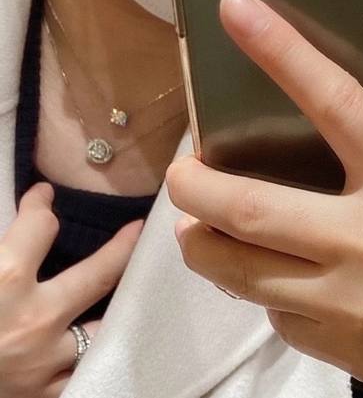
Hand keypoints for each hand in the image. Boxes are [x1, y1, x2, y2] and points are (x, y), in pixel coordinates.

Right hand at [0, 183, 142, 397]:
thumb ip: (1, 248)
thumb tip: (28, 206)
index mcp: (2, 282)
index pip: (38, 228)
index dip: (41, 207)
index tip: (44, 197)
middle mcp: (32, 321)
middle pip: (98, 274)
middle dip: (122, 248)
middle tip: (136, 231)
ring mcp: (43, 363)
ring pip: (103, 328)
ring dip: (117, 309)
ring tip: (132, 289)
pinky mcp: (41, 396)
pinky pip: (83, 372)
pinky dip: (93, 357)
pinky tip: (103, 341)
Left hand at [167, 0, 362, 397]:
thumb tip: (329, 136)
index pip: (335, 102)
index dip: (281, 51)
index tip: (236, 12)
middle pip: (251, 207)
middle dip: (194, 186)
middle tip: (181, 173)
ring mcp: (350, 303)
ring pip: (239, 271)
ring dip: (203, 243)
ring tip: (198, 227)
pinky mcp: (339, 347)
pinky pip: (275, 310)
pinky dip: (262, 286)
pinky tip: (276, 276)